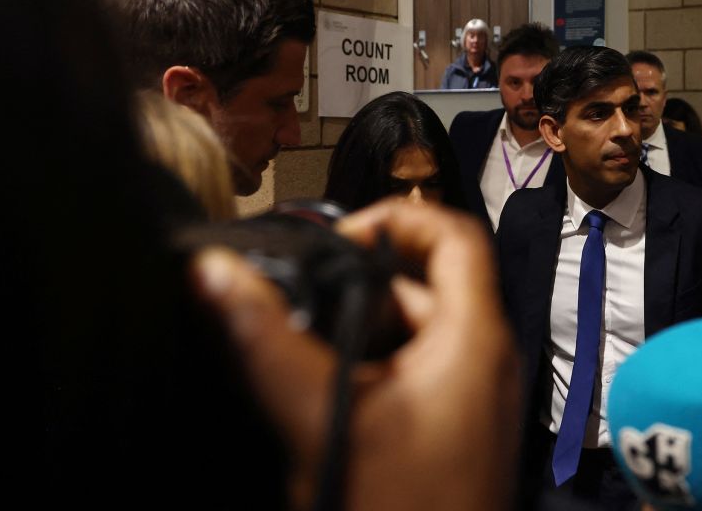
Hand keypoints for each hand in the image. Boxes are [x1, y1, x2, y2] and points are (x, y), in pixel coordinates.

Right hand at [193, 200, 519, 510]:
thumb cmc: (398, 510)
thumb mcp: (321, 417)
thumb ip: (265, 341)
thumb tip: (217, 273)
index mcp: (473, 338)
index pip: (452, 236)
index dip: (394, 220)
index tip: (335, 241)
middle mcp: (484, 358)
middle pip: (427, 283)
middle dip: (358, 284)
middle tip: (297, 299)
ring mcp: (473, 397)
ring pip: (416, 331)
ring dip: (358, 328)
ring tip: (300, 346)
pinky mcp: (455, 430)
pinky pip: (417, 372)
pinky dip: (372, 366)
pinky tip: (323, 392)